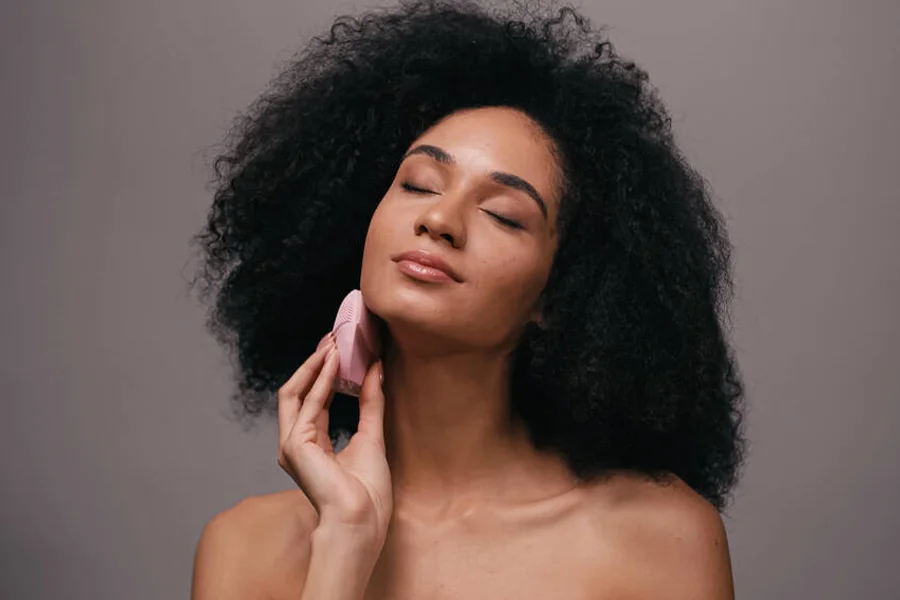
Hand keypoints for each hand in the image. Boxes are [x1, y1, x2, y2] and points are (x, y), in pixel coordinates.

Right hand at [277, 332, 392, 545]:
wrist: (362, 519)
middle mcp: (297, 444)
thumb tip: (375, 369)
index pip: (314, 399)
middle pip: (298, 392)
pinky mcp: (294, 445)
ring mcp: (291, 445)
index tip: (340, 349)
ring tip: (334, 342)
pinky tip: (334, 362)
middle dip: (314, 363)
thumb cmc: (368, 492)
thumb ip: (371, 402)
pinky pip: (306, 403)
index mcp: (312, 445)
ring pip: (295, 392)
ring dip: (315, 365)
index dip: (326, 373)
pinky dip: (320, 379)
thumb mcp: (372, 435)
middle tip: (333, 337)